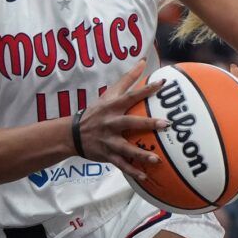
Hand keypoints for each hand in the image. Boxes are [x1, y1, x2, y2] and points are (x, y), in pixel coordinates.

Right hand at [76, 64, 168, 179]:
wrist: (72, 134)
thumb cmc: (95, 112)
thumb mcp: (108, 94)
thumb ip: (127, 79)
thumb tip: (144, 61)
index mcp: (112, 107)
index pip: (131, 95)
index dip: (146, 89)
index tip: (163, 84)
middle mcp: (110, 123)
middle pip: (130, 123)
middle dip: (148, 124)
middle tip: (166, 125)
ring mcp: (108, 140)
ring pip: (126, 148)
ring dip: (141, 154)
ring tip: (156, 160)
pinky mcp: (106, 155)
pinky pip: (121, 164)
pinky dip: (132, 171)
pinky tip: (145, 176)